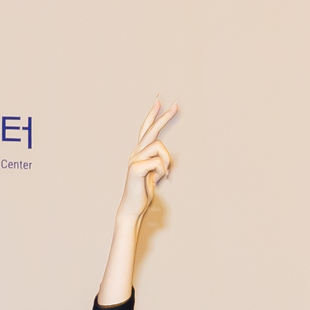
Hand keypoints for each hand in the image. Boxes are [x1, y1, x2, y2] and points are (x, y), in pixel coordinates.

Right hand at [119, 99, 178, 220]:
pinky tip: (157, 181)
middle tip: (176, 105)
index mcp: (139, 152)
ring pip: (159, 147)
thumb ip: (158, 163)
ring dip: (166, 162)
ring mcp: (134, 159)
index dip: (153, 115)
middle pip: (151, 130)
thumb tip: (166, 158)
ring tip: (162, 176)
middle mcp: (135, 152)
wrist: (133, 207)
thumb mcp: (154, 174)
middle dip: (164, 117)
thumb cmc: (143, 191)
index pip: (146, 129)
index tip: (160, 102)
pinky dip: (162, 172)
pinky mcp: (136, 168)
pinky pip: (158, 162)